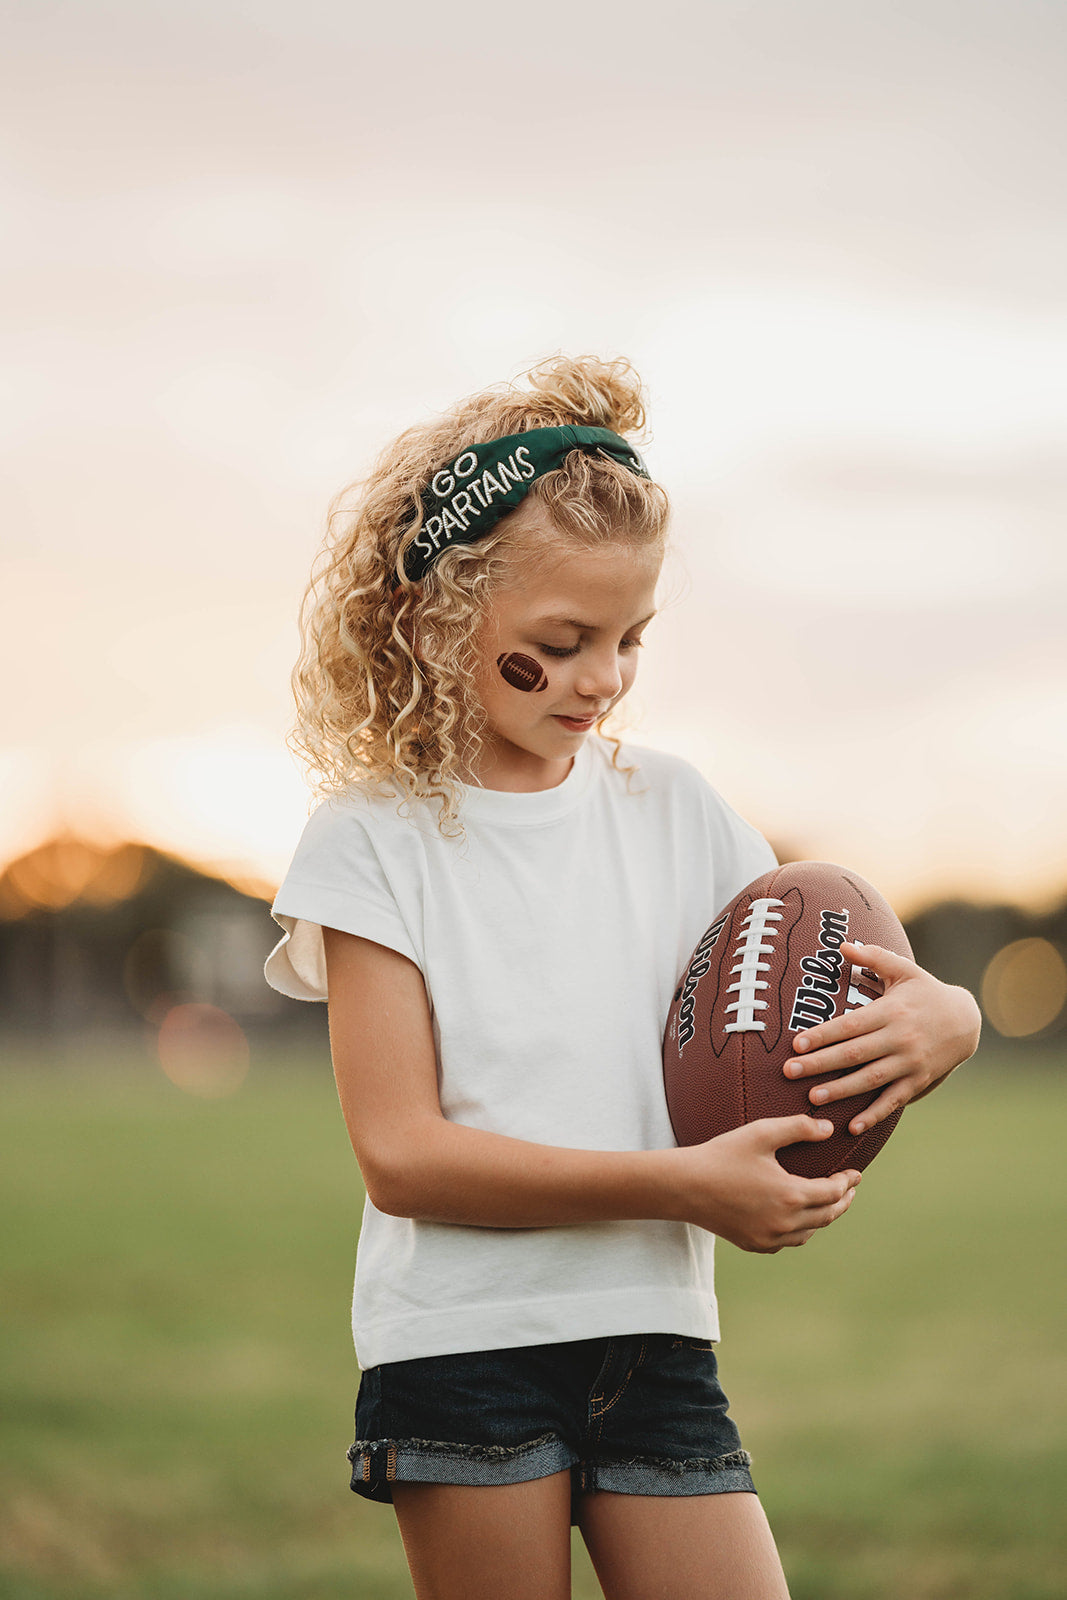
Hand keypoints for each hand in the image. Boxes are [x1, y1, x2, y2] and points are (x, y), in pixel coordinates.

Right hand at [679, 1115, 861, 1253]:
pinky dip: (799, 1231)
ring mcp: (769, 1238)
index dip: (847, 1182)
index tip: (856, 1173)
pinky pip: (786, 1242)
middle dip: (842, 1202)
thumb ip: (798, 1128)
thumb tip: (828, 1129)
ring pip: (809, 1233)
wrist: (684, 1186)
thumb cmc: (722, 1155)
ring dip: (822, 1218)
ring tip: (827, 1205)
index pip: (833, 1192)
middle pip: (827, 1216)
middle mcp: (785, 1223)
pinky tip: (797, 1221)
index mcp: (791, 1195)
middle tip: (849, 1190)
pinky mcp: (754, 1244)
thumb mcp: (761, 1133)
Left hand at [785, 942, 981, 1134]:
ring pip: (870, 1079)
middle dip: (820, 1064)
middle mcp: (900, 1038)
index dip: (822, 1035)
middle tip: (789, 1072)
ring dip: (841, 1090)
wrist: (966, 1020)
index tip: (796, 1044)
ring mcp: (910, 1062)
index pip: (850, 1025)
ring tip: (813, 1098)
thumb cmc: (926, 992)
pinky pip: (894, 1100)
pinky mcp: (918, 1080)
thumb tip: (843, 945)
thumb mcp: (904, 970)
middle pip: (854, 1054)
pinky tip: (852, 1126)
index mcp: (891, 1011)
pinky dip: (874, 1115)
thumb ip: (873, 958)